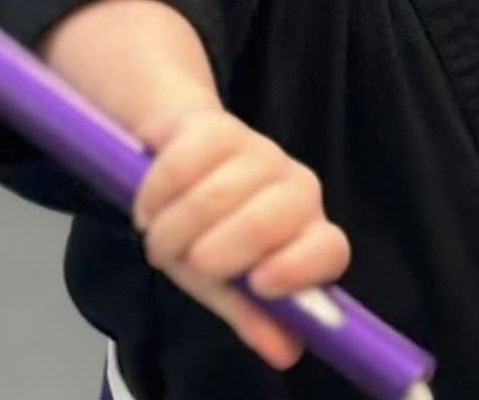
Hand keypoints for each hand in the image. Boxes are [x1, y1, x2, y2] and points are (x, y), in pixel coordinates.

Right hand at [133, 107, 350, 369]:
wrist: (179, 156)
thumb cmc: (211, 230)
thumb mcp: (227, 283)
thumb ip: (255, 315)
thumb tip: (286, 354)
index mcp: (307, 232)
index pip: (329, 249)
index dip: (298, 268)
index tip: (259, 283)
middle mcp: (294, 186)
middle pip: (267, 219)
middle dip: (215, 252)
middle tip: (188, 263)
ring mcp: (260, 151)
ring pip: (217, 194)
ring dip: (173, 228)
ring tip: (160, 238)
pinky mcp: (218, 125)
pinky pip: (183, 162)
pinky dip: (156, 193)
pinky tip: (149, 206)